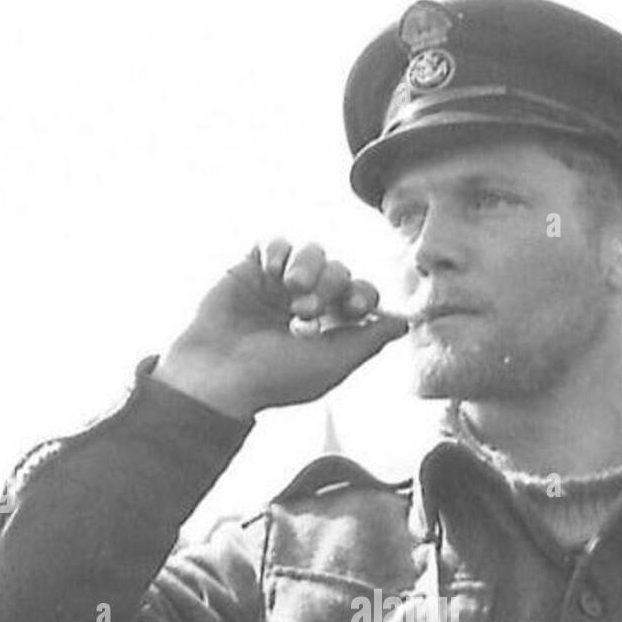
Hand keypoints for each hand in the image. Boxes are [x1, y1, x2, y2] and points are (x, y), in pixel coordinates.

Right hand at [152, 239, 408, 418]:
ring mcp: (277, 287)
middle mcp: (305, 305)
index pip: (360, 295)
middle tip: (307, 309)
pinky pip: (275, 243)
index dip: (362, 294)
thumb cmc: (275, 378)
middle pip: (339, 270)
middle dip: (331, 283)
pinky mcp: (249, 271)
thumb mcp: (332, 364)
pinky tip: (273, 272)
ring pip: (311, 252)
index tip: (352, 308)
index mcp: (329, 329)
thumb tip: (404, 322)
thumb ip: (369, 341)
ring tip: (292, 288)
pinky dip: (279, 250)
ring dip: (309, 265)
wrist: (217, 376)